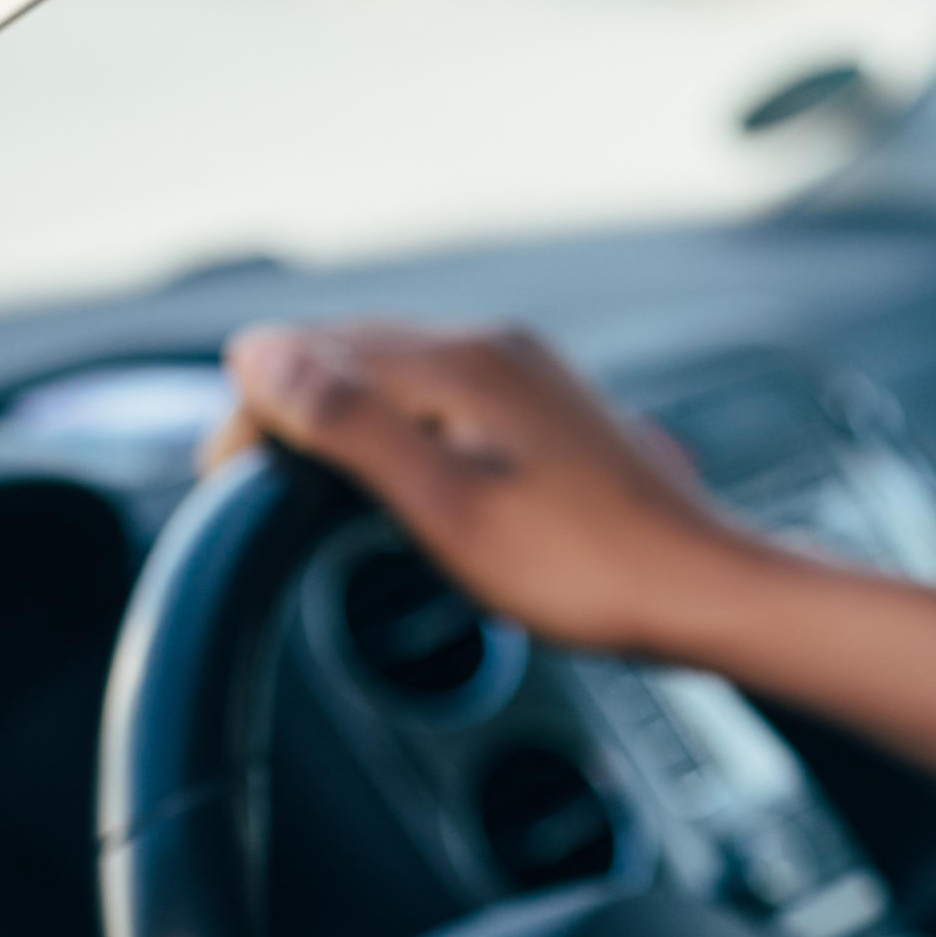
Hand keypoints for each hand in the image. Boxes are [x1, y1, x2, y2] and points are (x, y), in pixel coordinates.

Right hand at [210, 321, 785, 659]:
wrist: (706, 590)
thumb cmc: (586, 569)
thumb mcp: (446, 507)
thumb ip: (351, 427)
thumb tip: (258, 356)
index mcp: (462, 360)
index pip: (311, 352)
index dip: (254, 410)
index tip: (229, 479)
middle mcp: (496, 346)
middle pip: (351, 350)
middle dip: (290, 406)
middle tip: (253, 484)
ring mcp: (529, 373)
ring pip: (399, 370)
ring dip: (343, 413)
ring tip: (309, 480)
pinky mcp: (550, 409)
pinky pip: (445, 392)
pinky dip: (400, 424)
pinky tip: (398, 471)